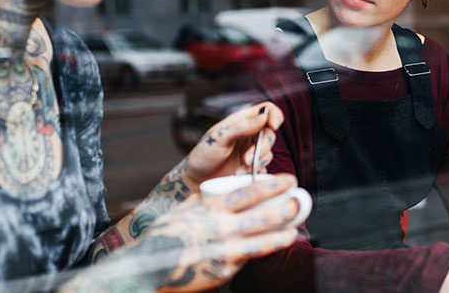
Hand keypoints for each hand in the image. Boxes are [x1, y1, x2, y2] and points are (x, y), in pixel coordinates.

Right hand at [65, 174, 300, 292]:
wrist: (149, 265)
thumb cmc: (166, 233)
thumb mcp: (185, 207)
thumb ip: (207, 199)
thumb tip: (225, 187)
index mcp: (211, 207)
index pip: (249, 192)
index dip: (273, 184)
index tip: (289, 179)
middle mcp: (220, 226)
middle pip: (262, 215)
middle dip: (285, 207)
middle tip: (300, 200)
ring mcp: (223, 249)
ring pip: (262, 239)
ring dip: (282, 232)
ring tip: (295, 228)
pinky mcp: (223, 270)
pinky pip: (249, 257)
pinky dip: (265, 249)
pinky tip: (277, 244)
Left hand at [186, 101, 283, 183]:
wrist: (196, 179)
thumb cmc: (203, 155)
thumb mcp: (218, 138)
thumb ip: (240, 126)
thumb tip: (263, 116)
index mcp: (242, 121)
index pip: (266, 109)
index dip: (274, 114)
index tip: (273, 126)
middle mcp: (250, 134)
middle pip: (270, 134)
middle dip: (262, 147)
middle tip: (246, 159)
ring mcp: (253, 151)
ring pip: (269, 153)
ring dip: (256, 163)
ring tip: (239, 170)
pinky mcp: (254, 167)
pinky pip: (264, 168)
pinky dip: (255, 173)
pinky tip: (240, 175)